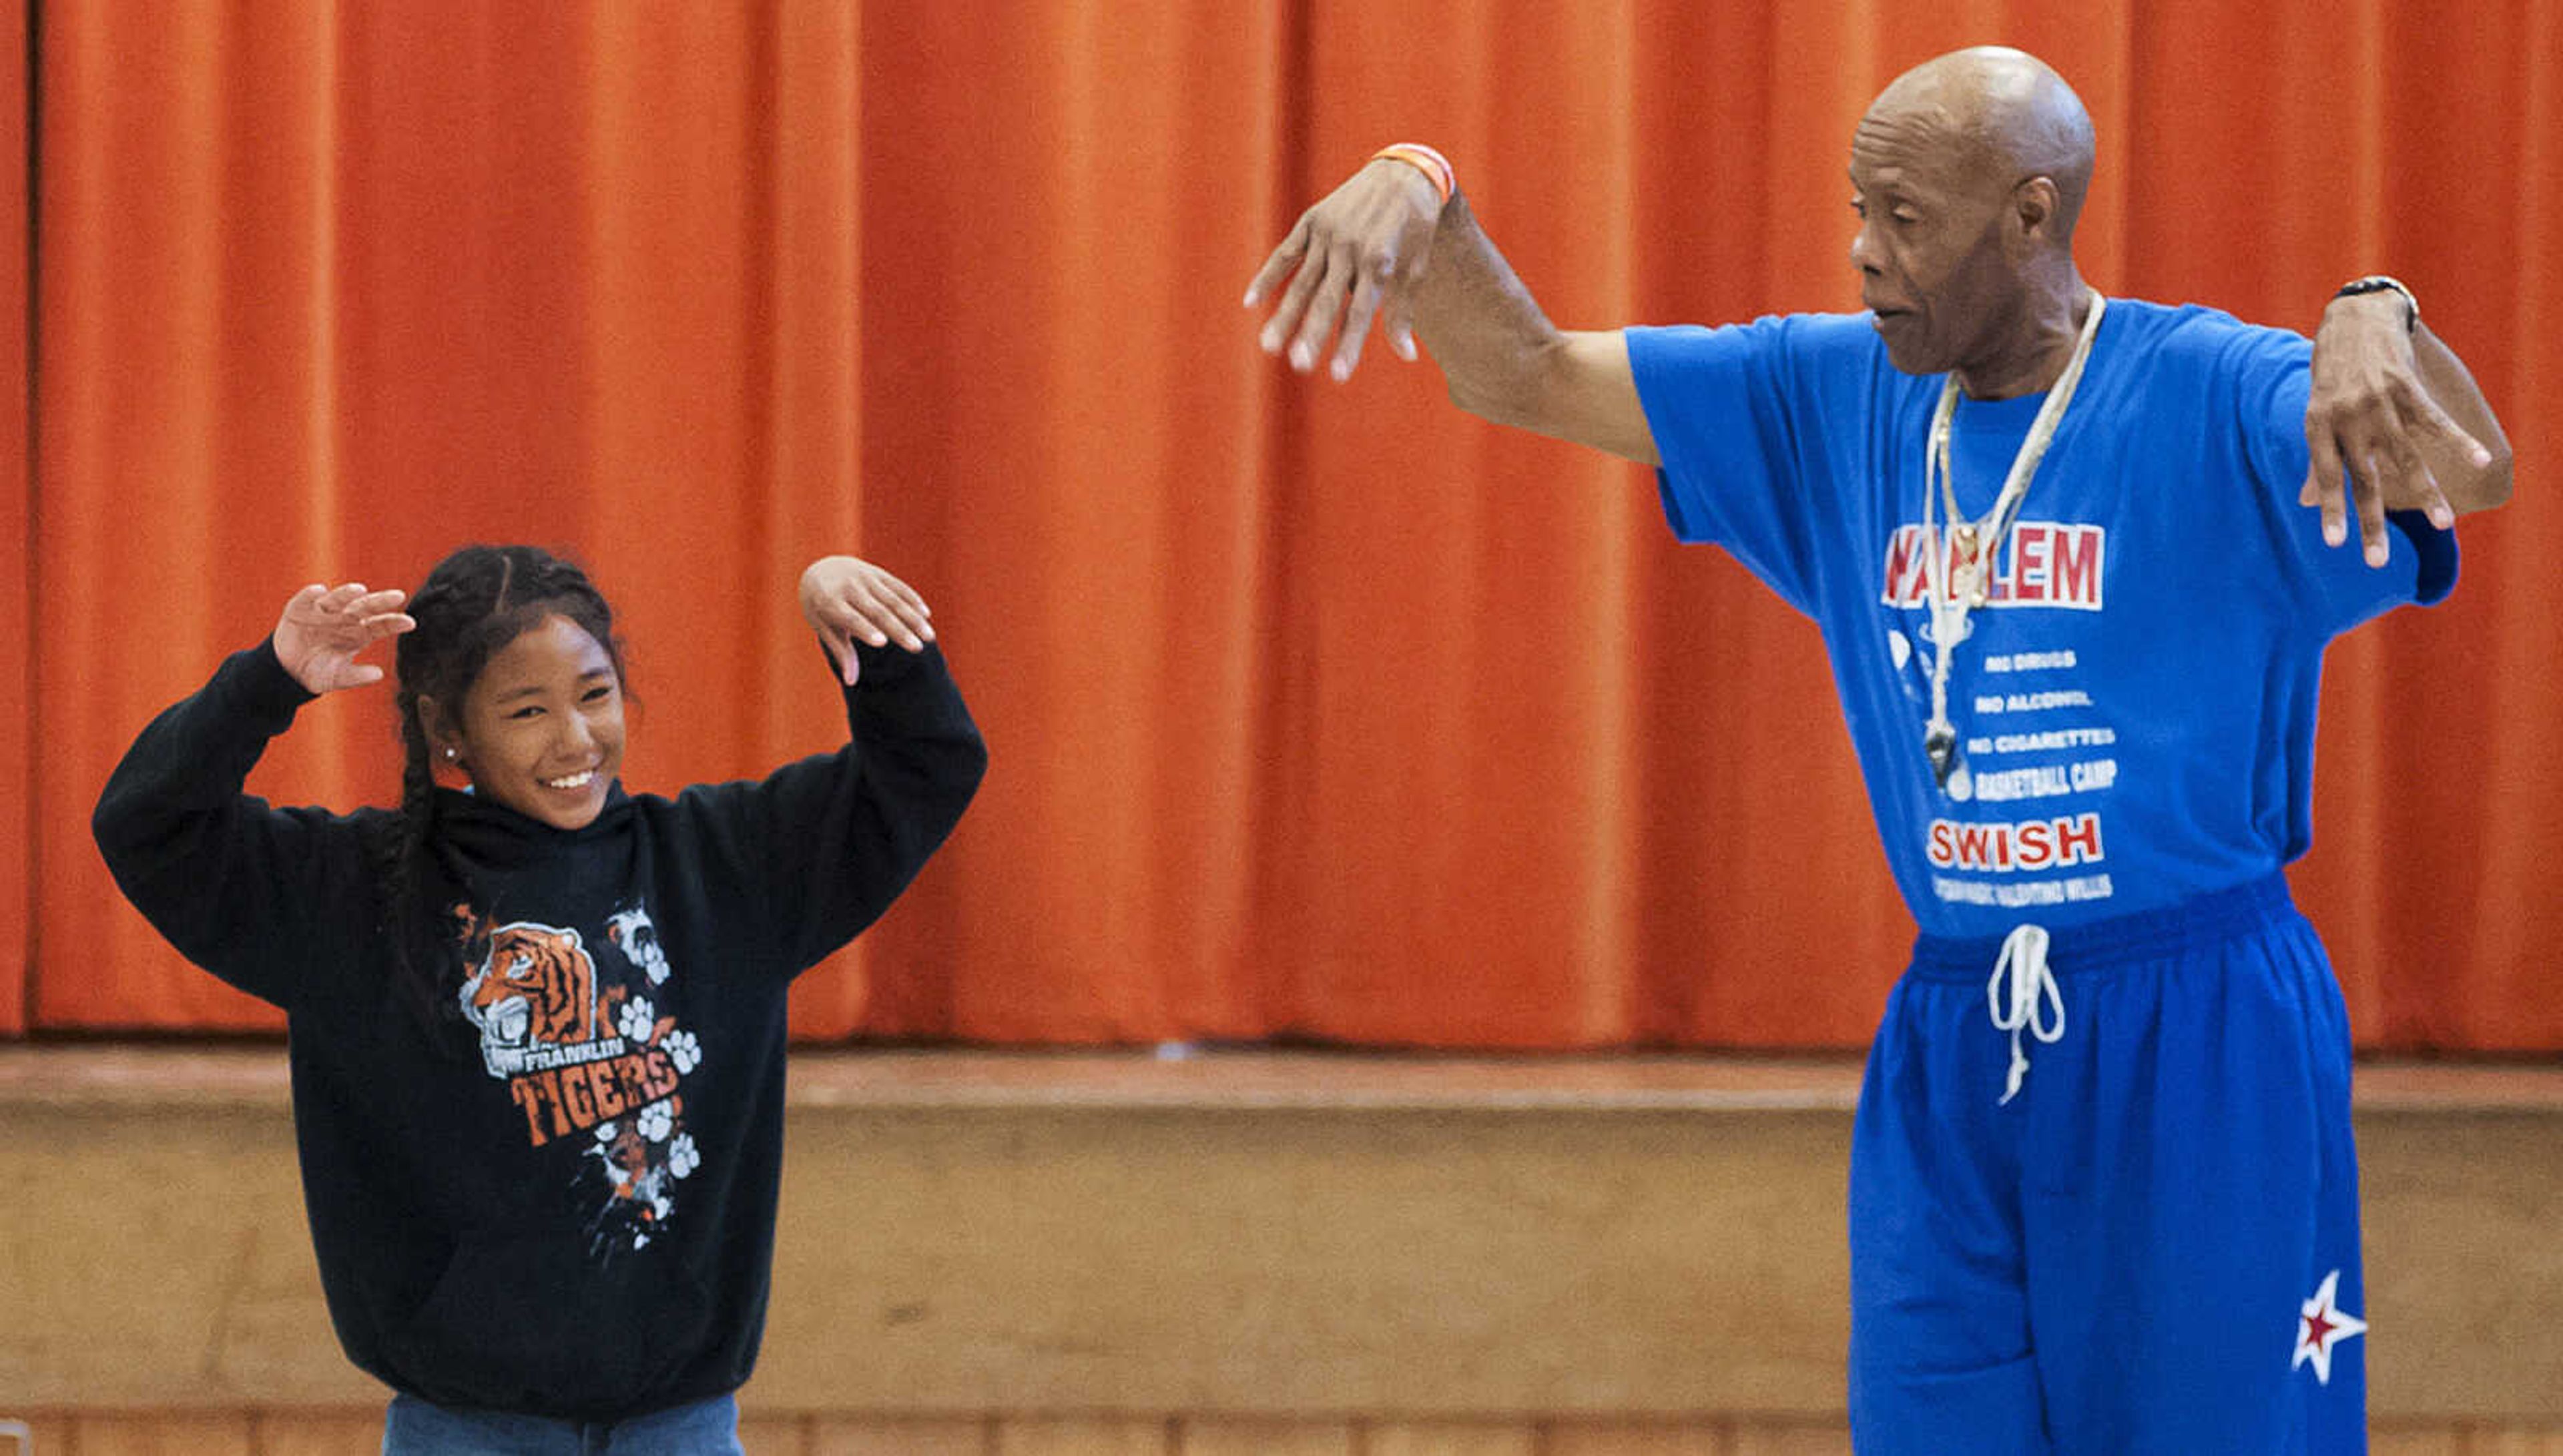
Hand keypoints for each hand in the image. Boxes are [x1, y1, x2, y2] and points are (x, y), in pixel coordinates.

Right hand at [271, 583, 414, 694]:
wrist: (287, 669)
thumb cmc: (318, 671)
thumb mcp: (336, 677)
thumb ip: (356, 676)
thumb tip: (379, 674)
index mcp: (358, 634)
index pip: (380, 625)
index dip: (394, 622)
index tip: (410, 623)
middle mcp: (344, 618)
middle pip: (364, 607)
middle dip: (380, 601)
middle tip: (398, 596)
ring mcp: (322, 612)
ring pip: (337, 599)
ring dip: (347, 594)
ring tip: (359, 590)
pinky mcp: (299, 609)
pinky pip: (306, 599)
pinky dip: (311, 594)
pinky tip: (319, 591)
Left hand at [800, 556, 933, 684]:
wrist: (821, 570)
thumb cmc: (821, 608)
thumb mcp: (824, 627)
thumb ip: (841, 652)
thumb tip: (851, 681)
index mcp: (829, 602)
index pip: (851, 618)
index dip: (866, 630)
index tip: (882, 644)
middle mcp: (849, 587)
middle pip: (878, 611)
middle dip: (899, 630)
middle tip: (917, 648)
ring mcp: (865, 577)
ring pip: (893, 600)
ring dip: (913, 618)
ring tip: (929, 637)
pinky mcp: (878, 573)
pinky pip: (899, 586)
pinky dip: (913, 600)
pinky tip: (926, 615)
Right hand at [1244, 157, 1444, 381]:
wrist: (1404, 173)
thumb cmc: (1414, 229)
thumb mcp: (1414, 269)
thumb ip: (1402, 312)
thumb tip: (1408, 356)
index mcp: (1379, 260)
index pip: (1361, 312)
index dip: (1349, 344)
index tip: (1337, 376)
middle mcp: (1350, 247)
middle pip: (1327, 300)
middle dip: (1312, 334)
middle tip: (1298, 366)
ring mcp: (1327, 233)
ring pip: (1301, 282)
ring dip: (1285, 315)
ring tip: (1268, 346)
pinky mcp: (1311, 220)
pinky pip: (1285, 254)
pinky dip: (1268, 276)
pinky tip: (1250, 302)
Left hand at [2300, 293, 2490, 565]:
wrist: (2354, 316)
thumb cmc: (2332, 369)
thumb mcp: (2316, 409)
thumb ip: (2319, 456)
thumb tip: (2305, 501)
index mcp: (2318, 425)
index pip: (2327, 476)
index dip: (2331, 510)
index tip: (2336, 544)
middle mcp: (2346, 418)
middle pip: (2363, 478)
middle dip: (2371, 521)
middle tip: (2376, 562)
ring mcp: (2377, 402)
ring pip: (2404, 457)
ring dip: (2426, 493)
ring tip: (2442, 525)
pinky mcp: (2405, 386)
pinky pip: (2435, 421)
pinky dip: (2459, 441)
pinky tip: (2481, 460)